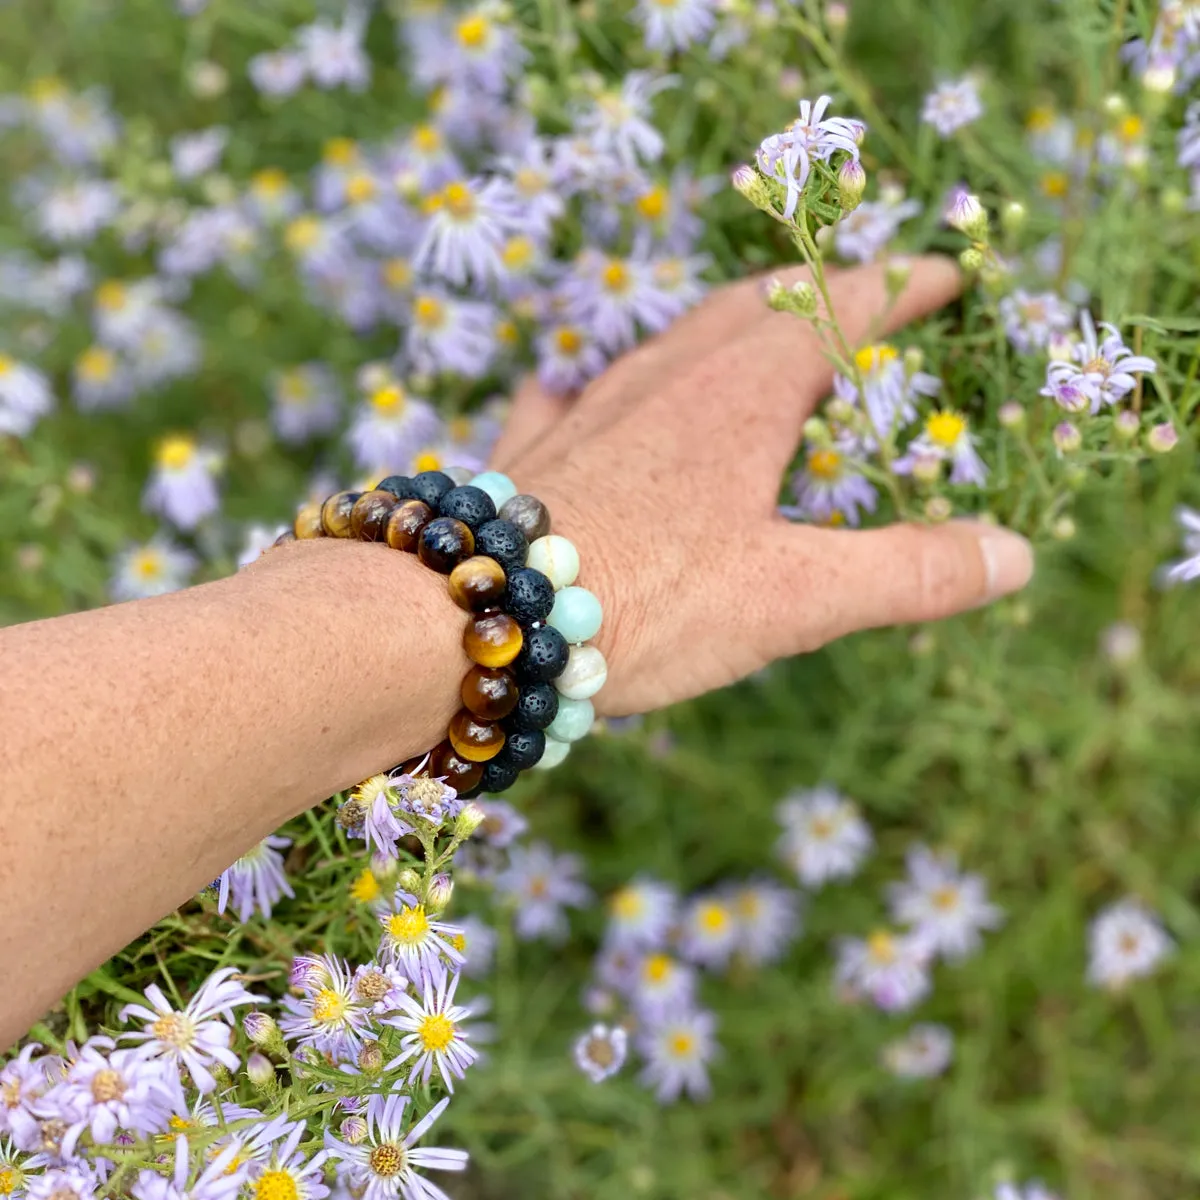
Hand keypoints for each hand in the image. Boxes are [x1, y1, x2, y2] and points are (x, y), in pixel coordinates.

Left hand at [490, 257, 1033, 715]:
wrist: (473, 617)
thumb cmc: (644, 599)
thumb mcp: (794, 598)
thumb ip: (907, 573)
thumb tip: (1012, 556)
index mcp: (741, 395)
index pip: (839, 311)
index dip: (898, 288)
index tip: (945, 274)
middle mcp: (664, 381)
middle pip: (751, 305)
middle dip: (813, 290)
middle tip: (853, 293)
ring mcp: (590, 409)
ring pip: (666, 339)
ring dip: (717, 325)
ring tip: (743, 333)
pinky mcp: (530, 451)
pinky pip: (568, 392)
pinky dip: (598, 381)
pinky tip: (576, 388)